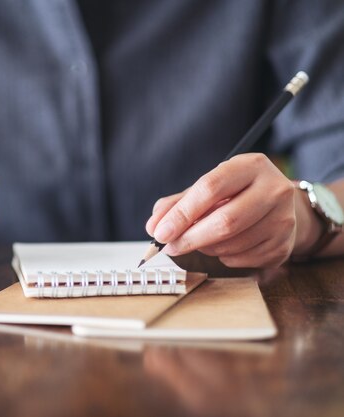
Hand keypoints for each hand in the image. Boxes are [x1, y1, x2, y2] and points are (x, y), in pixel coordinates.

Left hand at [145, 153, 308, 267]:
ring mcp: (284, 219)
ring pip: (232, 244)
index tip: (160, 232)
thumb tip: (153, 226)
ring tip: (200, 240)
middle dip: (190, 238)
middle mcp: (274, 189)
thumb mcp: (208, 188)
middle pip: (225, 221)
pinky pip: (241, 259)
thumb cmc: (235, 195)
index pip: (210, 188)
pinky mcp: (285, 245)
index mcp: (250, 166)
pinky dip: (222, 258)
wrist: (279, 208)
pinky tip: (223, 246)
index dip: (182, 213)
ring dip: (206, 248)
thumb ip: (177, 204)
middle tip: (169, 246)